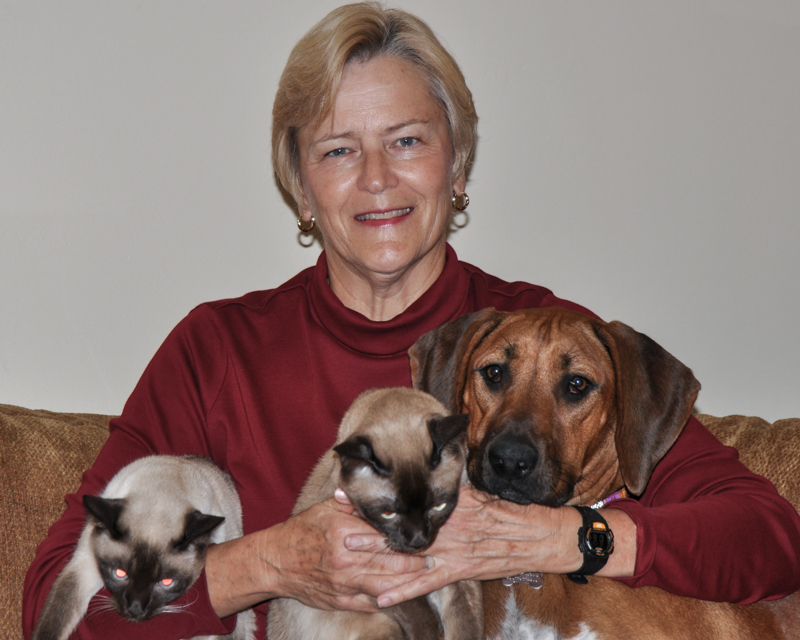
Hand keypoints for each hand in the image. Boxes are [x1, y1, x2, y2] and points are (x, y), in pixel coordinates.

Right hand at [265, 492, 428, 610]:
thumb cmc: (301, 531)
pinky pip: (369, 603)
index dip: (405, 537)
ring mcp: (343, 582)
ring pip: (384, 585)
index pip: (383, 535)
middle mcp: (345, 558)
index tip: (422, 536)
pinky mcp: (339, 600)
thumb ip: (351, 502)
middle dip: (413, 561)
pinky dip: (386, 600)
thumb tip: (375, 492)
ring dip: (405, 582)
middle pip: (389, 562)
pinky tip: (400, 596)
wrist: (275, 562)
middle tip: (431, 557)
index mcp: (343, 531)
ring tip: (422, 577)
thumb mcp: (324, 509)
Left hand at [344, 486, 584, 606]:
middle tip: (333, 521)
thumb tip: (430, 474)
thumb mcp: (480, 491)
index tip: (345, 492)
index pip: (404, 497)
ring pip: (406, 552)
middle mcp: (446, 522)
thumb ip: (453, 487)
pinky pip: (426, 583)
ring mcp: (452, 548)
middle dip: (364, 522)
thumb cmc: (513, 511)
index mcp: (449, 500)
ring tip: (344, 552)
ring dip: (375, 554)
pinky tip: (378, 596)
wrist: (540, 535)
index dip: (373, 496)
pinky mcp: (459, 570)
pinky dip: (402, 591)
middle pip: (399, 523)